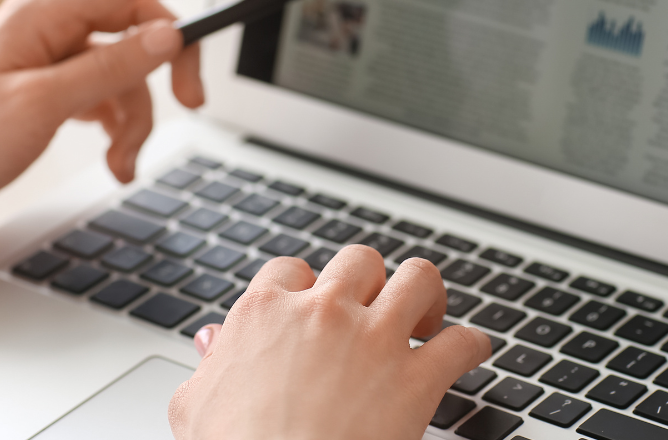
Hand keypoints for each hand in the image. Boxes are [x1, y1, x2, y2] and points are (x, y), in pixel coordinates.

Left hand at [0, 0, 258, 264]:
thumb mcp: (40, 106)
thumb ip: (109, 68)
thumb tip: (168, 38)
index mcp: (44, 13)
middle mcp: (52, 26)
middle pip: (141, 26)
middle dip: (170, 69)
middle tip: (192, 105)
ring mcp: (52, 57)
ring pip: (129, 68)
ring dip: (139, 116)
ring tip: (123, 159)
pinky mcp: (51, 87)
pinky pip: (107, 93)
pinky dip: (119, 126)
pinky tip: (112, 158)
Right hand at [169, 245, 491, 439]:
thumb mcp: (196, 406)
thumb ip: (209, 365)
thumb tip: (210, 341)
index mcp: (266, 313)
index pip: (292, 270)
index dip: (308, 287)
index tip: (316, 305)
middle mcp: (323, 312)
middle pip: (360, 261)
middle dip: (371, 282)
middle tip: (376, 308)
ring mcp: (373, 340)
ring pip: (418, 278)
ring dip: (427, 295)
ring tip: (426, 317)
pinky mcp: (416, 379)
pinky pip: (461, 342)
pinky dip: (471, 345)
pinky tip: (469, 353)